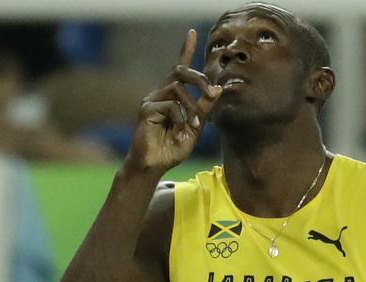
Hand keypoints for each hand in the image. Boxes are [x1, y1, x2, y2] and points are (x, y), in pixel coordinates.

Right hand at [126, 29, 221, 173]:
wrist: (155, 165)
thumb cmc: (172, 148)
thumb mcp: (194, 129)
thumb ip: (204, 110)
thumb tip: (218, 90)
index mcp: (173, 96)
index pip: (180, 68)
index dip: (186, 50)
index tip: (192, 32)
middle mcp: (161, 92)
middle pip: (180, 71)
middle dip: (199, 79)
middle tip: (212, 93)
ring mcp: (152, 99)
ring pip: (177, 89)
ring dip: (191, 106)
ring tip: (193, 125)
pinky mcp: (146, 108)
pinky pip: (169, 105)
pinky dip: (179, 118)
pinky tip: (177, 131)